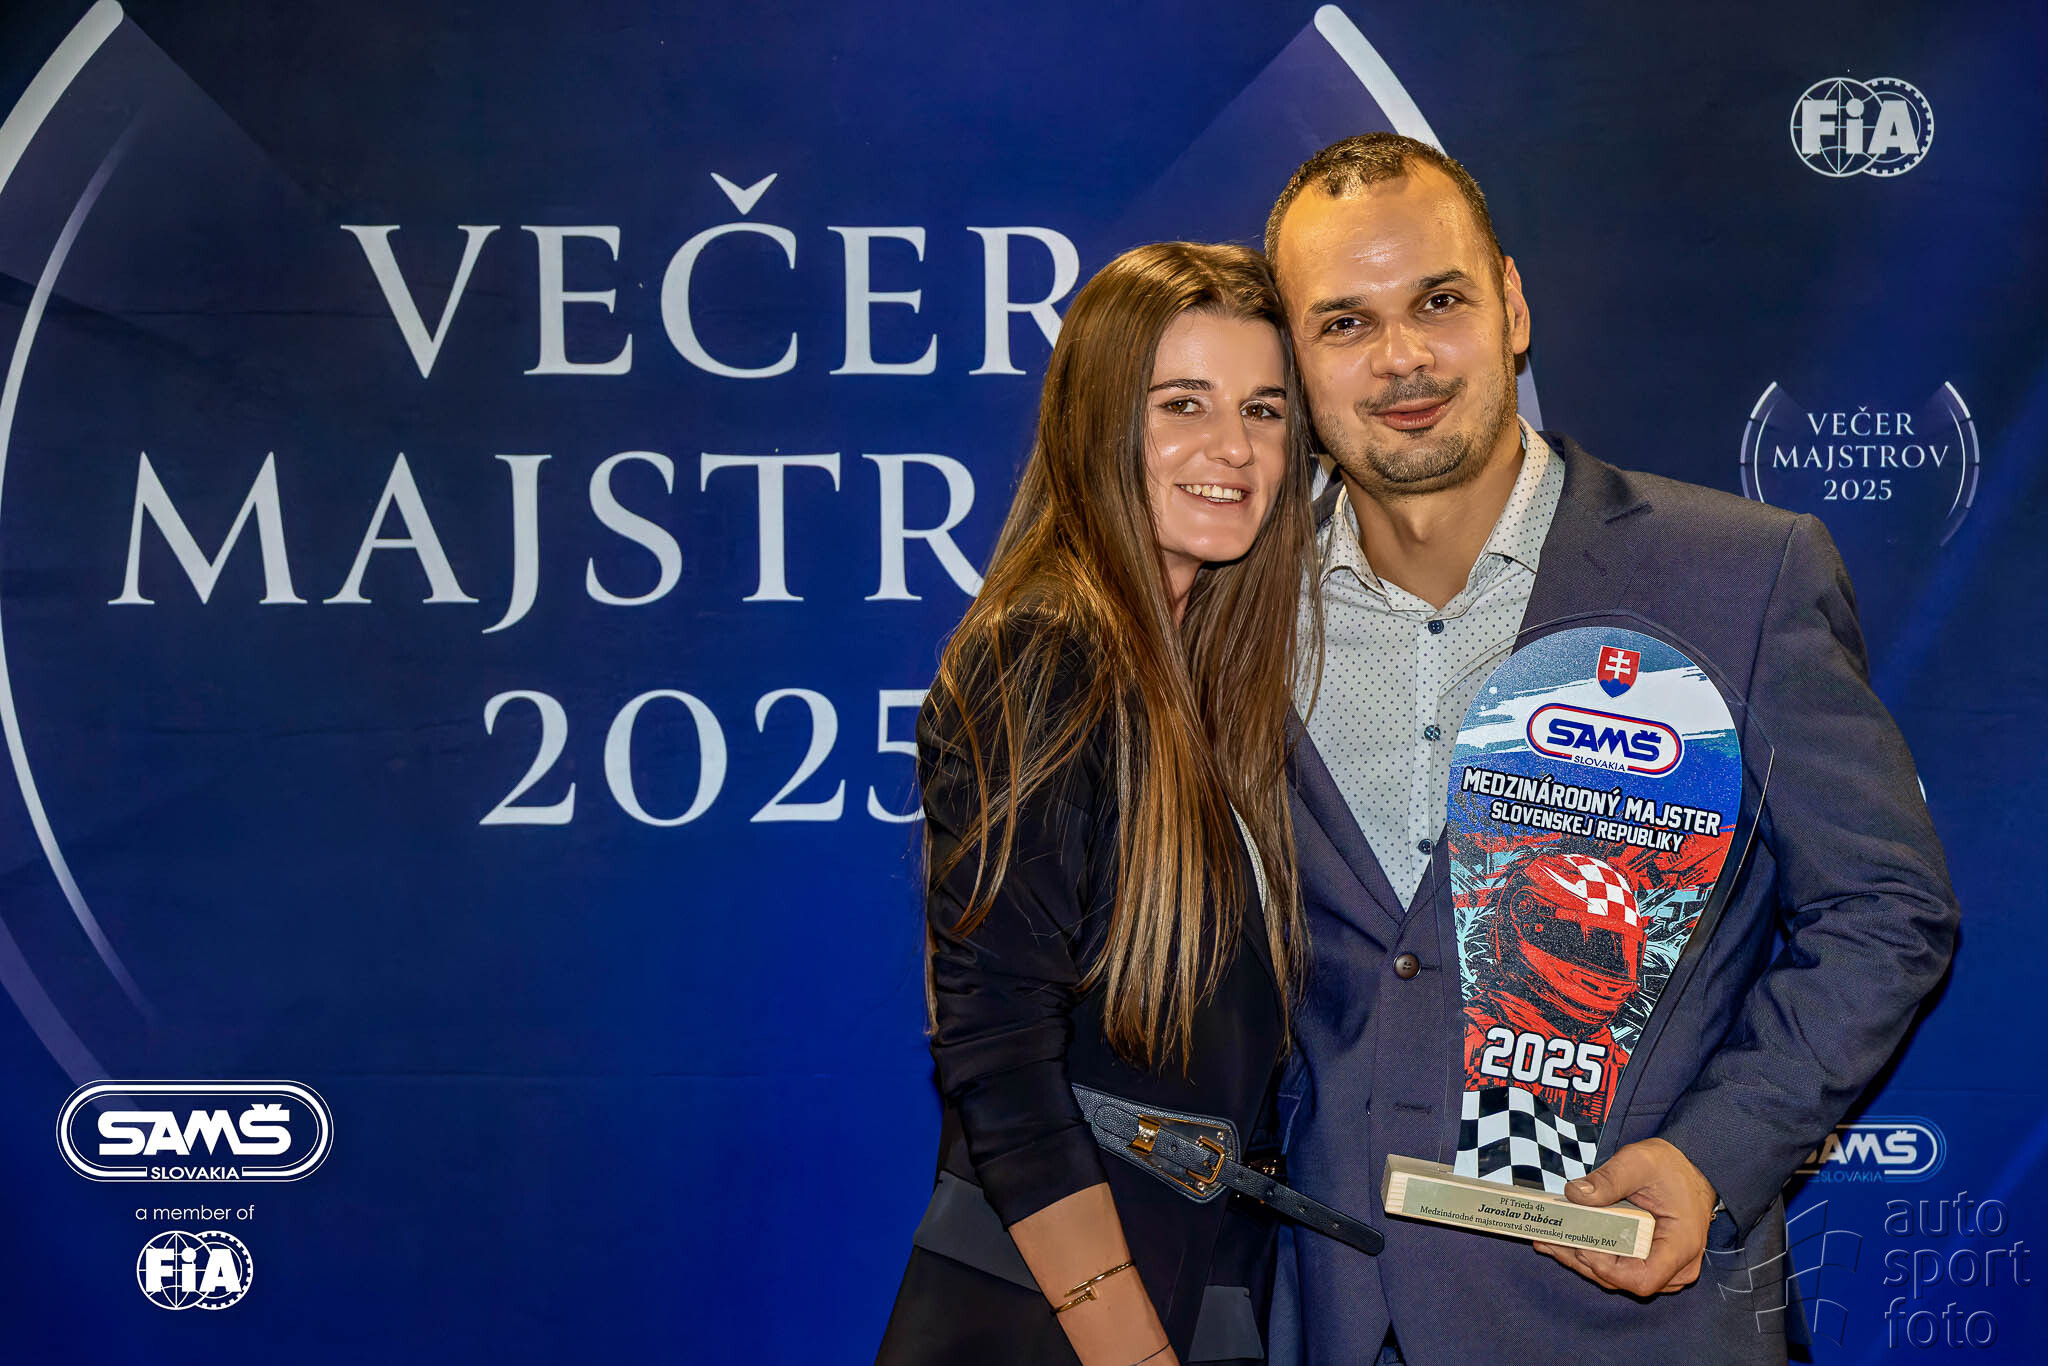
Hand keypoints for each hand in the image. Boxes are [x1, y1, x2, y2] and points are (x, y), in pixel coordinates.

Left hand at [1532, 1137, 1717, 1295]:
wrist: (1688, 1172)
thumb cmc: (1670, 1168)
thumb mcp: (1640, 1162)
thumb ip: (1609, 1179)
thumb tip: (1575, 1194)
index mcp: (1680, 1245)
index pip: (1642, 1279)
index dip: (1607, 1269)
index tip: (1581, 1246)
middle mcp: (1675, 1267)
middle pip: (1622, 1281)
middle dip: (1582, 1261)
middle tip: (1549, 1240)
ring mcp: (1664, 1269)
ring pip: (1616, 1277)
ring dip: (1580, 1260)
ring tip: (1547, 1240)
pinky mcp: (1649, 1263)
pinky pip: (1617, 1268)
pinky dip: (1590, 1255)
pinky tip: (1563, 1241)